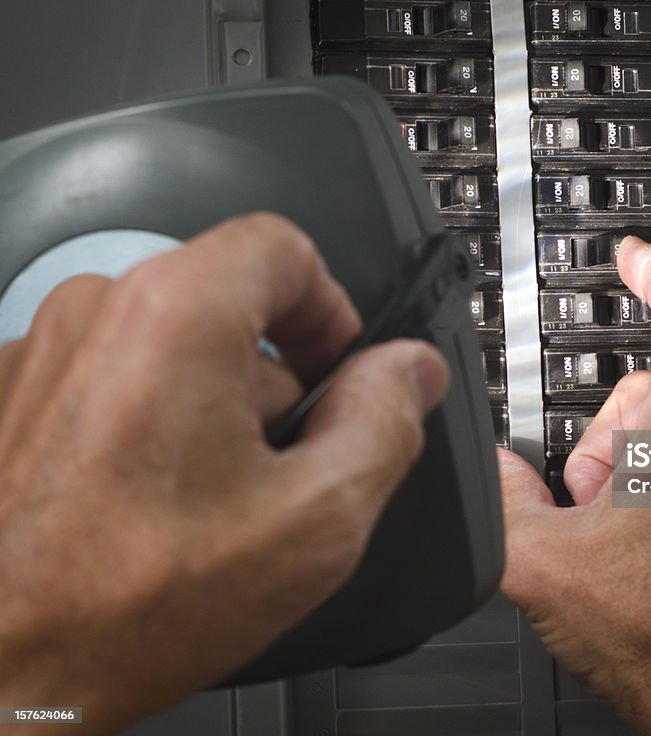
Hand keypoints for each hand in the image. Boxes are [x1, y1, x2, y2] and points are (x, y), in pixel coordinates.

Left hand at [0, 214, 447, 734]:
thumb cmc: (128, 606)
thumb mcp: (315, 517)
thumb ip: (386, 421)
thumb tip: (410, 370)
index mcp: (175, 315)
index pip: (283, 246)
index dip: (332, 308)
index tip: (339, 374)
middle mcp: (97, 315)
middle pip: (230, 299)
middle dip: (278, 373)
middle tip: (287, 462)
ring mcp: (44, 356)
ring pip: (173, 345)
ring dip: (216, 405)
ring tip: (216, 500)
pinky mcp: (16, 401)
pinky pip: (116, 380)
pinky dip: (154, 423)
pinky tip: (157, 507)